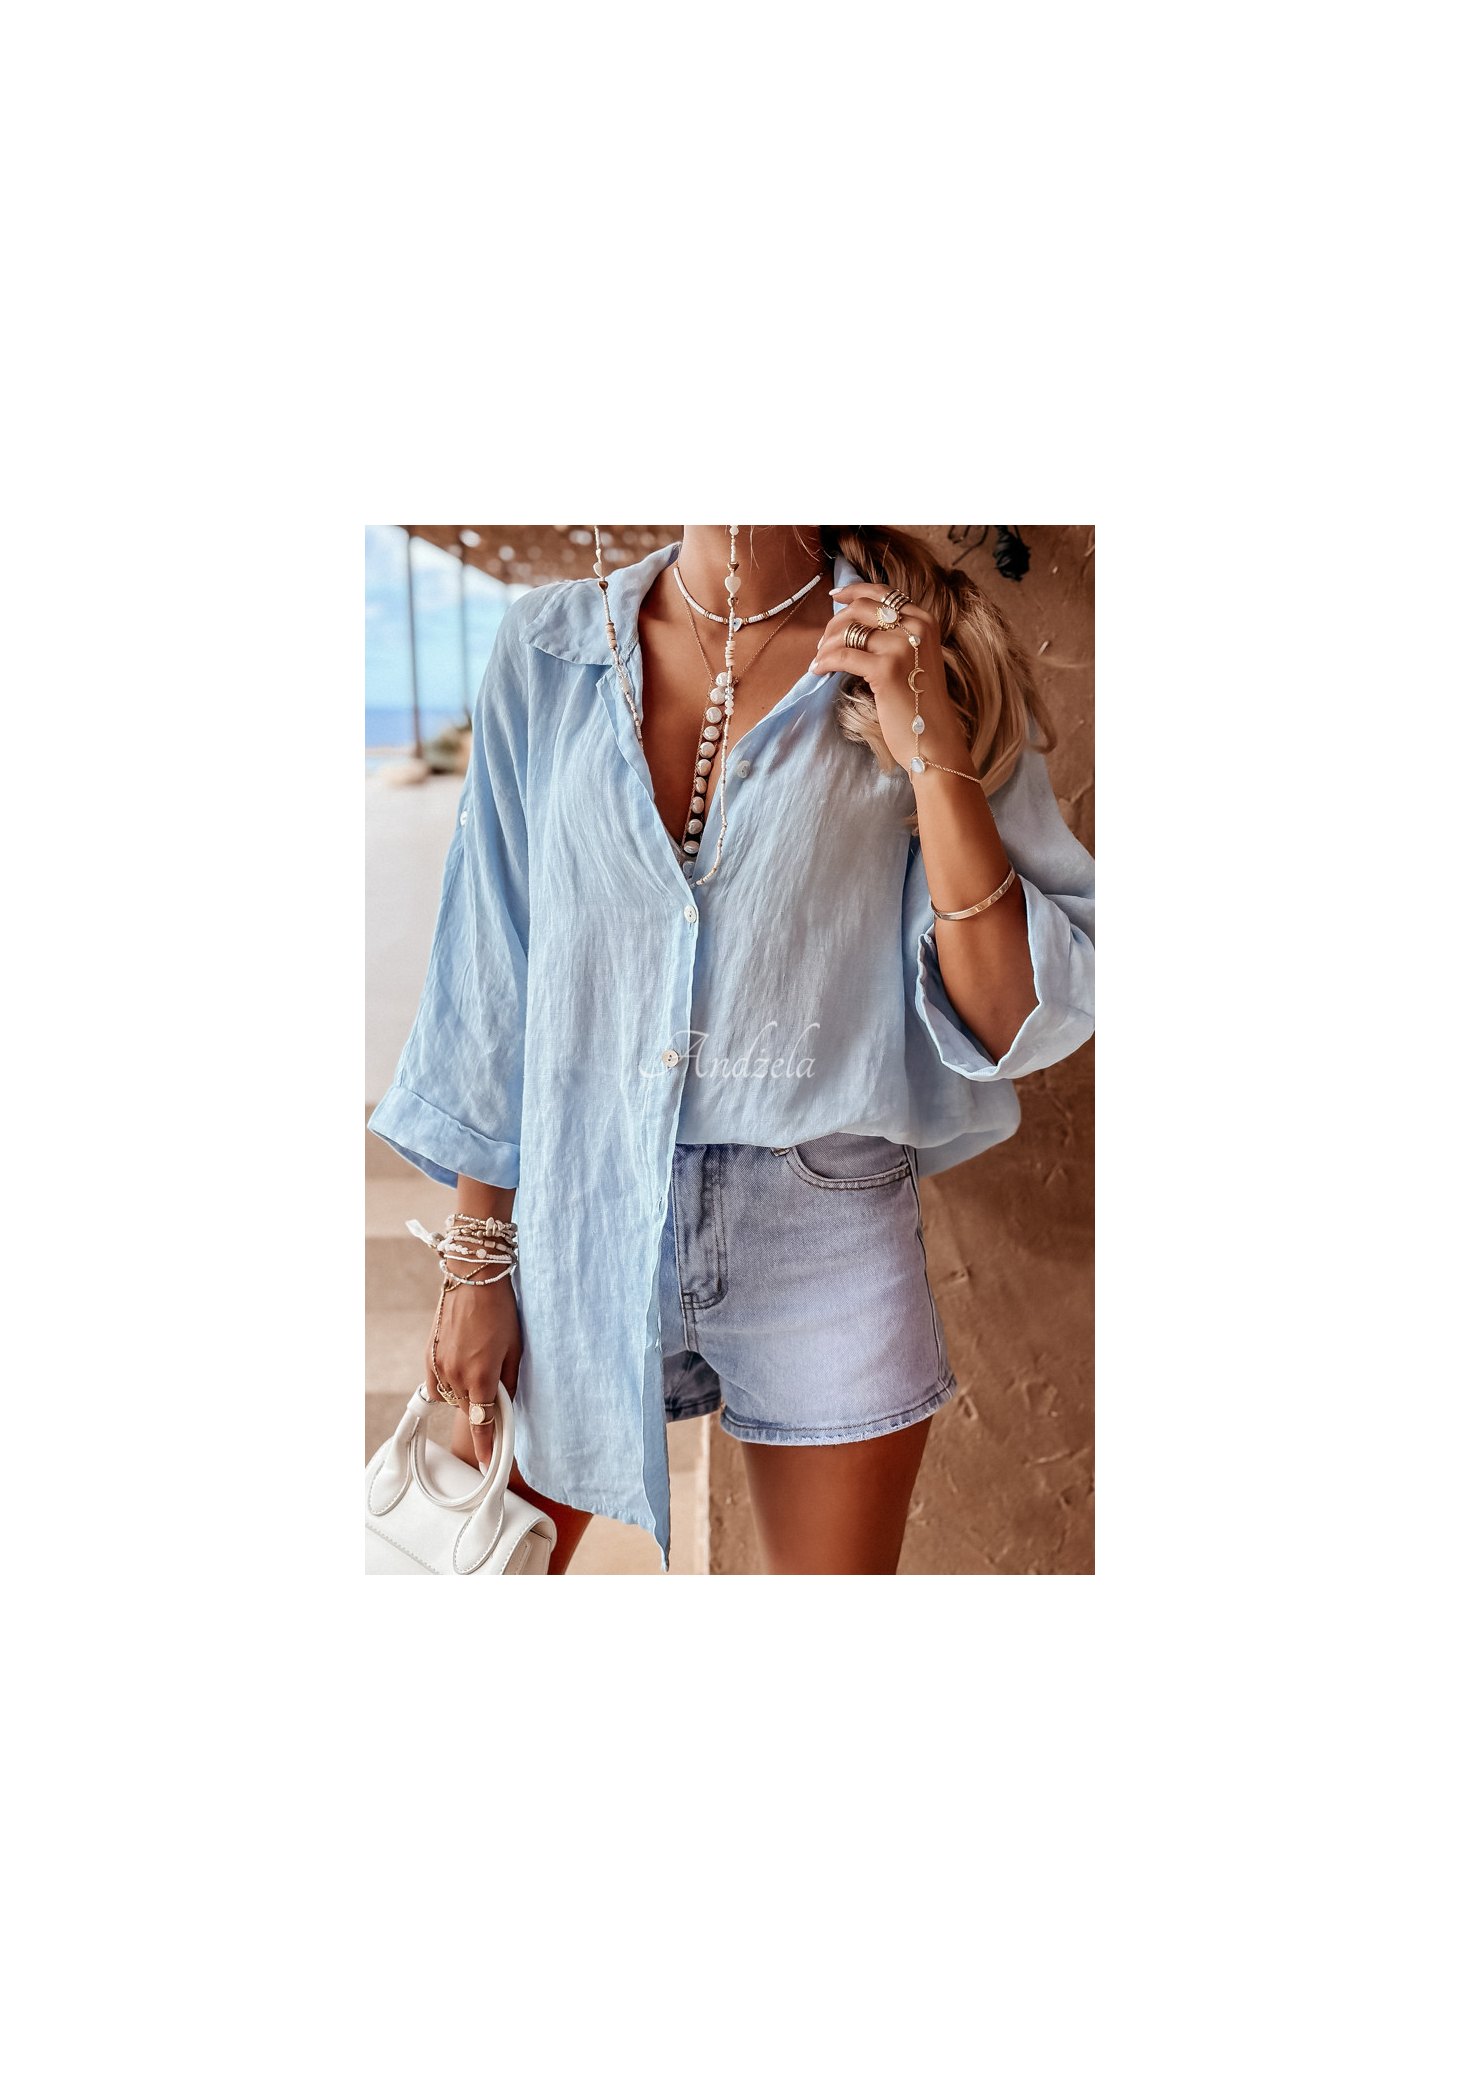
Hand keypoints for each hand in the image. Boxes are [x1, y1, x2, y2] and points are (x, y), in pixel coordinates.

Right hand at [429, 1269, 522, 1472]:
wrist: (472, 1279)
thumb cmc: (500, 1311)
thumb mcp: (515, 1349)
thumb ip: (509, 1382)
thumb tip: (505, 1406)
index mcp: (481, 1376)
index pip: (483, 1422)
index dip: (486, 1446)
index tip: (487, 1464)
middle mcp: (456, 1375)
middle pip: (469, 1411)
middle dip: (482, 1410)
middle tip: (495, 1393)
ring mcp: (438, 1366)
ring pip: (453, 1399)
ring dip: (467, 1397)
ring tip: (480, 1371)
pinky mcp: (429, 1356)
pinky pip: (437, 1386)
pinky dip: (449, 1386)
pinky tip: (460, 1373)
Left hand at [810, 583, 963, 776]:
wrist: (933, 738)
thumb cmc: (920, 703)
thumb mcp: (916, 658)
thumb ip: (896, 635)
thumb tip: (854, 620)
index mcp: (925, 621)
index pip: (884, 593)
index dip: (855, 591)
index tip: (834, 595)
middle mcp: (916, 627)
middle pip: (862, 608)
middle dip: (836, 622)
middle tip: (823, 642)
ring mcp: (902, 647)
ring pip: (849, 631)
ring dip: (827, 644)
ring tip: (820, 658)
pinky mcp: (886, 669)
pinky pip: (843, 656)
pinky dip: (826, 661)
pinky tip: (818, 669)